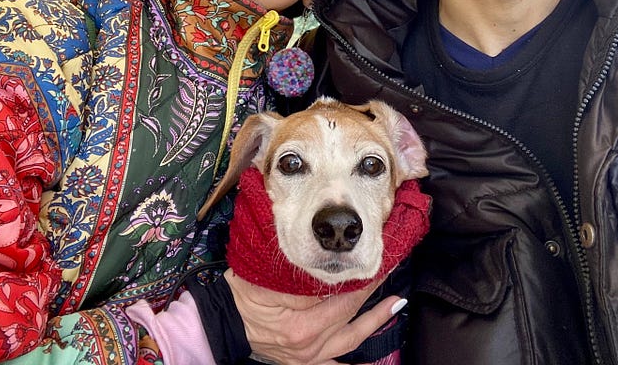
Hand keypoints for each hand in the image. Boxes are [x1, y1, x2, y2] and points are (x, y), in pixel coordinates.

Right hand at [226, 269, 401, 364]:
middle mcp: (310, 345)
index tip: (378, 262)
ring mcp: (308, 356)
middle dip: (373, 294)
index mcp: (302, 326)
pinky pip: (335, 363)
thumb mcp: (268, 279)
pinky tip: (370, 357)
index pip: (343, 298)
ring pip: (350, 339)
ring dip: (374, 321)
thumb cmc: (243, 294)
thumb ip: (300, 277)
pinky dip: (353, 359)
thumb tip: (332, 266)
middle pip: (350, 316)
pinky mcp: (304, 361)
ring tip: (395, 304)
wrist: (222, 320)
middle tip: (392, 274)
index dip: (363, 280)